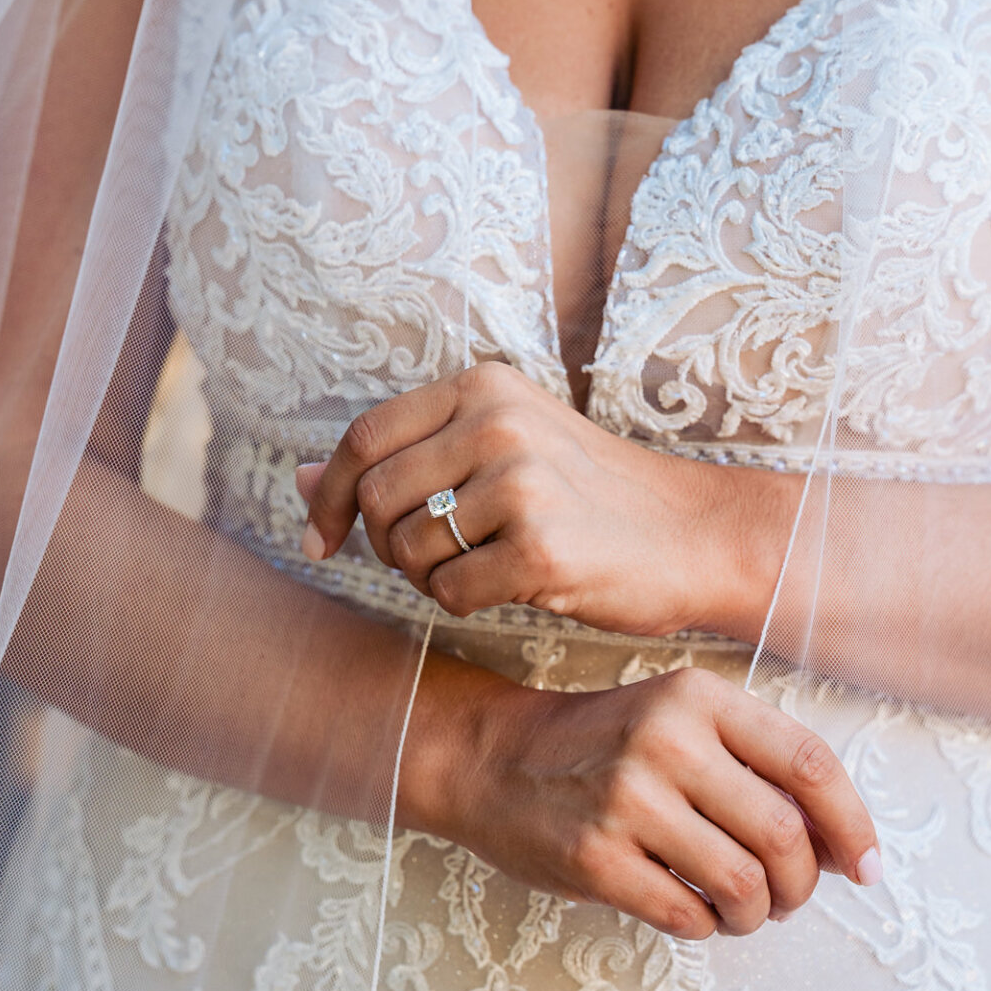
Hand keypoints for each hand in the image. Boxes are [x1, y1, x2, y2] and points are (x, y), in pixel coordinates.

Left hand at [297, 361, 796, 637]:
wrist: (694, 534)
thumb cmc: (589, 496)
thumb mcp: (498, 449)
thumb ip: (403, 456)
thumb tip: (296, 479)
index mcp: (482, 386)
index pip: (363, 437)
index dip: (326, 496)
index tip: (320, 540)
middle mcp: (498, 423)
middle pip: (373, 497)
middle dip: (380, 544)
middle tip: (427, 561)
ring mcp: (521, 483)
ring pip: (405, 550)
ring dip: (426, 577)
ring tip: (479, 568)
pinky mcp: (541, 548)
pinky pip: (449, 593)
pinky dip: (465, 603)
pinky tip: (509, 588)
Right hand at [402, 661, 882, 937]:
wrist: (493, 757)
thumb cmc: (600, 745)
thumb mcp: (677, 719)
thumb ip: (754, 764)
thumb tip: (841, 845)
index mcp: (698, 697)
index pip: (809, 764)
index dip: (852, 825)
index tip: (867, 867)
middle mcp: (665, 740)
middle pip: (783, 835)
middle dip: (802, 885)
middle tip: (788, 897)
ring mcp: (627, 799)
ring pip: (743, 884)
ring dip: (755, 914)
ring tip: (740, 910)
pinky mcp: (594, 856)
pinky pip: (687, 915)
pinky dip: (705, 927)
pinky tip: (691, 910)